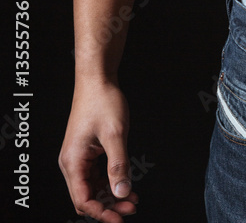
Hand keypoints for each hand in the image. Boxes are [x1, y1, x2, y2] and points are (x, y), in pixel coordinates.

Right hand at [59, 80, 138, 221]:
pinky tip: (126, 184)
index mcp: (72, 161)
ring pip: (92, 187)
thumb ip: (118, 165)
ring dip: (111, 195)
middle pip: (87, 197)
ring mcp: (78, 157)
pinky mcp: (86, 151)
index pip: (83, 200)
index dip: (101, 212)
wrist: (97, 78)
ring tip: (132, 199)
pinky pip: (96, 175)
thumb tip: (122, 192)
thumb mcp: (115, 134)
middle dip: (108, 206)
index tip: (120, 218)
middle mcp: (71, 162)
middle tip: (130, 209)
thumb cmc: (103, 100)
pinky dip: (110, 182)